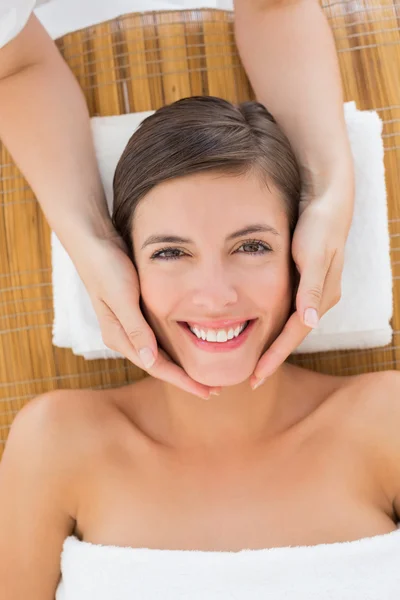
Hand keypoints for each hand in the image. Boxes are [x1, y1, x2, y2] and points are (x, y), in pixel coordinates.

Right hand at [73, 234, 213, 398]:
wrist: (93, 242)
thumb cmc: (107, 268)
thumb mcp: (123, 297)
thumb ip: (135, 328)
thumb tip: (149, 360)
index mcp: (119, 336)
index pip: (155, 366)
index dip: (181, 381)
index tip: (205, 392)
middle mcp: (124, 335)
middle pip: (159, 363)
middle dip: (185, 378)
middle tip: (214, 389)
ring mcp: (129, 323)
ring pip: (160, 351)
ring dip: (182, 363)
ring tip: (206, 372)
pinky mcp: (135, 311)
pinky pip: (159, 335)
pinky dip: (176, 344)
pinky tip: (190, 344)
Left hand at [250, 181, 353, 388]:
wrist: (328, 201)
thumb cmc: (319, 226)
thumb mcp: (313, 255)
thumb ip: (311, 288)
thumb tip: (311, 322)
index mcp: (322, 297)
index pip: (294, 335)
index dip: (274, 356)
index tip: (256, 377)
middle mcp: (319, 300)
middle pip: (292, 336)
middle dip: (272, 357)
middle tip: (251, 378)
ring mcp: (313, 292)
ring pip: (290, 326)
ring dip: (273, 343)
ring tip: (253, 361)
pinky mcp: (306, 282)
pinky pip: (289, 311)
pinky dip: (274, 324)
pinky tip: (261, 329)